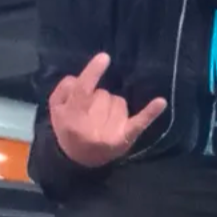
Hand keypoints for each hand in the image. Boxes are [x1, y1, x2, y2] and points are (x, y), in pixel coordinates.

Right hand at [48, 52, 167, 168]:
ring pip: (119, 102)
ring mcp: (111, 132)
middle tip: (90, 113)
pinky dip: (150, 112)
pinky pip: (140, 121)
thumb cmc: (68, 128)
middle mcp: (92, 126)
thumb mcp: (55, 109)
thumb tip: (80, 78)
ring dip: (112, 106)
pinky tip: (161, 102)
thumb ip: (64, 89)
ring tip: (102, 121)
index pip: (83, 90)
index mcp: (72, 116)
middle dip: (97, 98)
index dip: (93, 73)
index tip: (105, 57)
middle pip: (103, 94)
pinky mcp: (126, 136)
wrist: (81, 159)